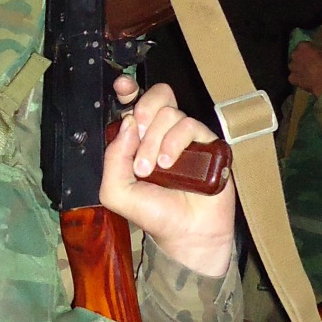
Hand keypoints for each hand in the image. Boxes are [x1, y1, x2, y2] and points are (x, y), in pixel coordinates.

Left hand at [101, 79, 235, 277]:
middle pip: (157, 97)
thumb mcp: (116, 191)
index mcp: (141, 139)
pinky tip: (168, 164)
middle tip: (136, 134)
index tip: (122, 87)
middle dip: (142, 109)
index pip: (136, 103)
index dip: (130, 90)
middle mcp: (164, 133)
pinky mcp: (208, 144)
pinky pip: (190, 126)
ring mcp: (187, 138)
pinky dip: (174, 142)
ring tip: (153, 168)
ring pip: (170, 113)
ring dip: (154, 139)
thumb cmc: (155, 214)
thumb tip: (127, 125)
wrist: (185, 234)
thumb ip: (113, 158)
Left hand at [288, 32, 321, 96]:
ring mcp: (292, 67)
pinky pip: (294, 77)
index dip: (309, 50)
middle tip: (312, 63)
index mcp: (302, 46)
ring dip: (299, 68)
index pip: (303, 45)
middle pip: (297, 55)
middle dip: (302, 58)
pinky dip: (298, 78)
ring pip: (294, 66)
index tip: (314, 54)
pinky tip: (305, 80)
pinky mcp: (291, 78)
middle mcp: (294, 55)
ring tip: (309, 72)